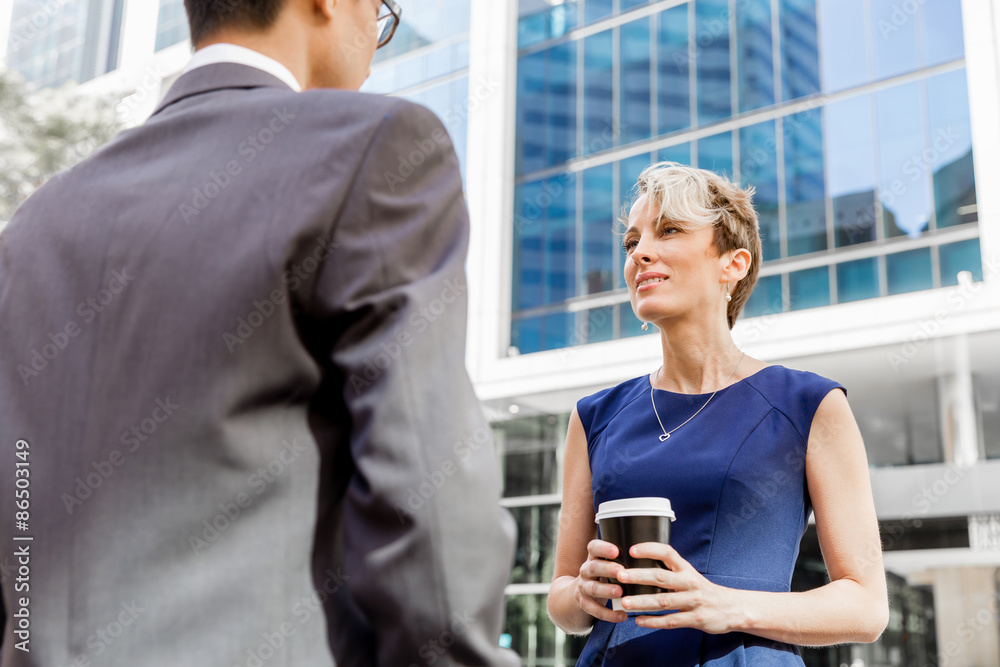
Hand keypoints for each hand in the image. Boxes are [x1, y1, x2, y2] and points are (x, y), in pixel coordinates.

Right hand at [573, 539, 627, 623]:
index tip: (616, 551)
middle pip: (593, 567)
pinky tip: (622, 616)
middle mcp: (586, 570)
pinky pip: (595, 610)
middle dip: (607, 569)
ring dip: (606, 590)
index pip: (593, 547)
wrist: (581, 592)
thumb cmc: (605, 573)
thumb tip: (653, 549)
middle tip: (621, 571)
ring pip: (593, 588)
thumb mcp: (607, 562)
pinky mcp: (585, 604)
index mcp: (593, 557)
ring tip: (620, 592)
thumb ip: (623, 556)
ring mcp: (584, 588)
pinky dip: (609, 614)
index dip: (603, 548)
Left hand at [617, 542, 742, 633]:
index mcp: (686, 568)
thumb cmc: (702, 590)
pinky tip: (639, 620)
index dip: (650, 549)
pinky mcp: (696, 619)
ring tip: (624, 602)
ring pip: (663, 602)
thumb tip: (638, 564)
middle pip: (661, 577)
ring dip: (642, 602)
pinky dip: (653, 622)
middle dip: (639, 576)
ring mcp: (693, 601)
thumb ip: (669, 570)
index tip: (632, 550)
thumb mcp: (689, 574)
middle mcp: (689, 582)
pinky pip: (671, 621)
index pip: (668, 552)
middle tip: (620, 575)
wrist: (732, 608)